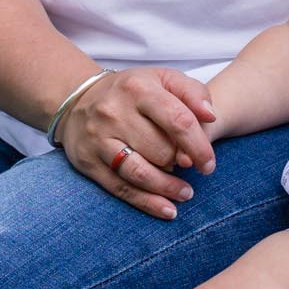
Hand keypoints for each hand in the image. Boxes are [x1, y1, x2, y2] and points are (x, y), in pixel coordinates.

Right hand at [61, 67, 217, 220]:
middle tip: (189, 168)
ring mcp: (99, 139)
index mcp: (138, 88)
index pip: (178, 120)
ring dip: (167, 187)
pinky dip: (147, 202)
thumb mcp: (164, 79)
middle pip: (160, 150)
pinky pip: (121, 188)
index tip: (209, 165)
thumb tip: (211, 117)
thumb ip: (193, 93)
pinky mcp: (88, 162)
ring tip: (185, 193)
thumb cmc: (133, 91)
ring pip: (140, 173)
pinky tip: (167, 210)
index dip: (199, 147)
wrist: (78, 99)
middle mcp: (115, 112)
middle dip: (181, 163)